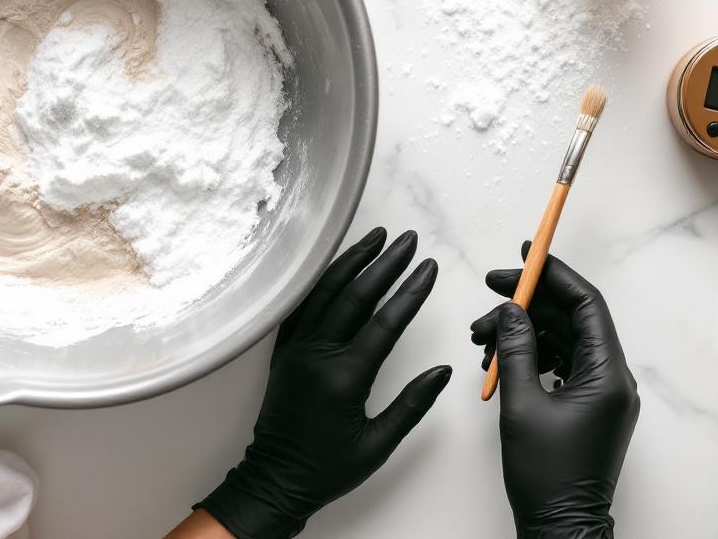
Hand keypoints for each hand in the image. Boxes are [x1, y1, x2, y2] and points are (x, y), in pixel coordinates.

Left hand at [197, 228, 451, 538]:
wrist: (274, 481)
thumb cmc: (327, 469)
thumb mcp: (378, 445)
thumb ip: (412, 405)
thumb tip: (443, 370)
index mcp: (345, 377)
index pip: (384, 323)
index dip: (410, 292)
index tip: (428, 267)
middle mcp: (317, 355)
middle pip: (355, 297)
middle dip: (385, 264)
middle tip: (409, 240)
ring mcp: (296, 349)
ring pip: (324, 293)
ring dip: (352, 261)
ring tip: (376, 237)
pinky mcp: (283, 352)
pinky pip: (302, 306)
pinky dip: (320, 281)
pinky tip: (335, 265)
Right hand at [470, 245, 638, 538]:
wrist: (562, 529)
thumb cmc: (547, 478)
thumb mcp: (521, 405)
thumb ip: (516, 349)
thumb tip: (510, 310)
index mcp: (607, 375)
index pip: (586, 304)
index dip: (554, 273)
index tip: (526, 254)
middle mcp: (612, 379)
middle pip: (573, 318)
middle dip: (528, 303)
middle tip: (490, 293)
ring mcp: (602, 394)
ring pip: (564, 339)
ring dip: (524, 331)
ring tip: (482, 338)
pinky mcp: (588, 407)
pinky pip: (563, 363)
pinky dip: (532, 354)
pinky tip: (499, 359)